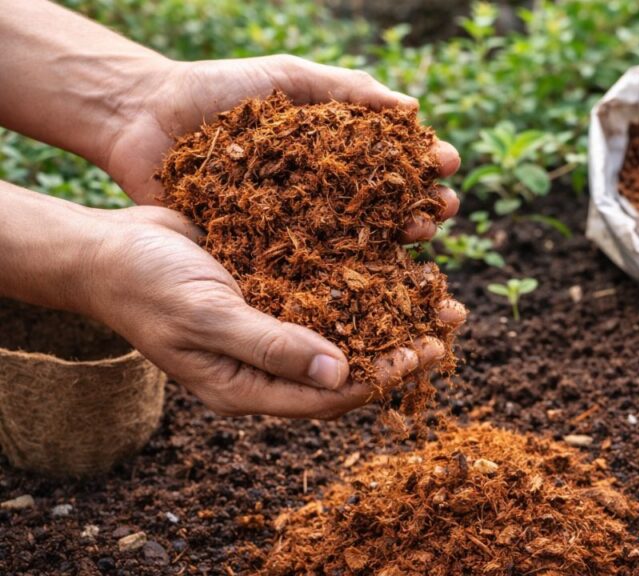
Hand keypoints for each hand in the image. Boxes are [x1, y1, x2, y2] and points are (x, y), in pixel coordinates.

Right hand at [80, 205, 465, 417]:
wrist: (109, 243)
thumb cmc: (148, 287)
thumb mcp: (208, 317)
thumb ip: (272, 346)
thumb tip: (343, 373)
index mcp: (250, 386)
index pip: (329, 395)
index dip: (379, 377)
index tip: (423, 353)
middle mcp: (271, 359)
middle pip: (350, 361)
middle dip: (402, 343)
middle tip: (451, 321)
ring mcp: (275, 320)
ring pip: (348, 320)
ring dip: (393, 305)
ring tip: (439, 286)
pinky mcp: (276, 282)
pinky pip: (329, 283)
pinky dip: (364, 272)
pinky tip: (399, 251)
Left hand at [102, 55, 460, 241]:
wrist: (143, 118)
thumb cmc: (216, 90)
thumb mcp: (286, 78)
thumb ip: (346, 89)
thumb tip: (413, 110)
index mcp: (334, 153)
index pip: (393, 163)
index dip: (425, 164)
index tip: (448, 162)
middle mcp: (323, 195)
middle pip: (387, 207)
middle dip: (424, 207)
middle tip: (445, 208)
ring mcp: (297, 228)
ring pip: (358, 243)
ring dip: (398, 243)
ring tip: (421, 236)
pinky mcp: (264, 256)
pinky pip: (307, 270)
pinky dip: (342, 277)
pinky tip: (372, 276)